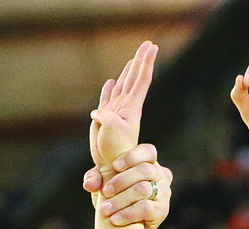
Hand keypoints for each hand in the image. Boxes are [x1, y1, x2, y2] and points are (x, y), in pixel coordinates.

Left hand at [83, 144, 173, 228]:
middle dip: (121, 181)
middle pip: (145, 170)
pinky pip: (146, 208)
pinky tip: (115, 219)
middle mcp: (161, 174)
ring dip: (121, 199)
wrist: (126, 224)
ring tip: (105, 209)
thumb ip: (95, 177)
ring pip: (144, 189)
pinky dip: (128, 213)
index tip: (114, 166)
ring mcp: (164, 192)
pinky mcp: (162, 210)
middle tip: (106, 192)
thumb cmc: (116, 194)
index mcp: (149, 162)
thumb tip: (90, 184)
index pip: (148, 151)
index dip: (132, 157)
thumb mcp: (103, 182)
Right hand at [90, 40, 157, 169]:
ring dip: (127, 71)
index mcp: (131, 106)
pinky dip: (108, 88)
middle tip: (148, 44)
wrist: (112, 165)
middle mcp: (125, 106)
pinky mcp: (103, 118)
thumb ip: (106, 117)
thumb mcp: (112, 131)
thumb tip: (96, 112)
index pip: (141, 79)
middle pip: (134, 78)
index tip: (152, 46)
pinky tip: (110, 82)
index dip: (146, 62)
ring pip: (121, 85)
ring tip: (133, 59)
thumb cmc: (116, 150)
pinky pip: (106, 98)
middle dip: (140, 61)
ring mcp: (115, 111)